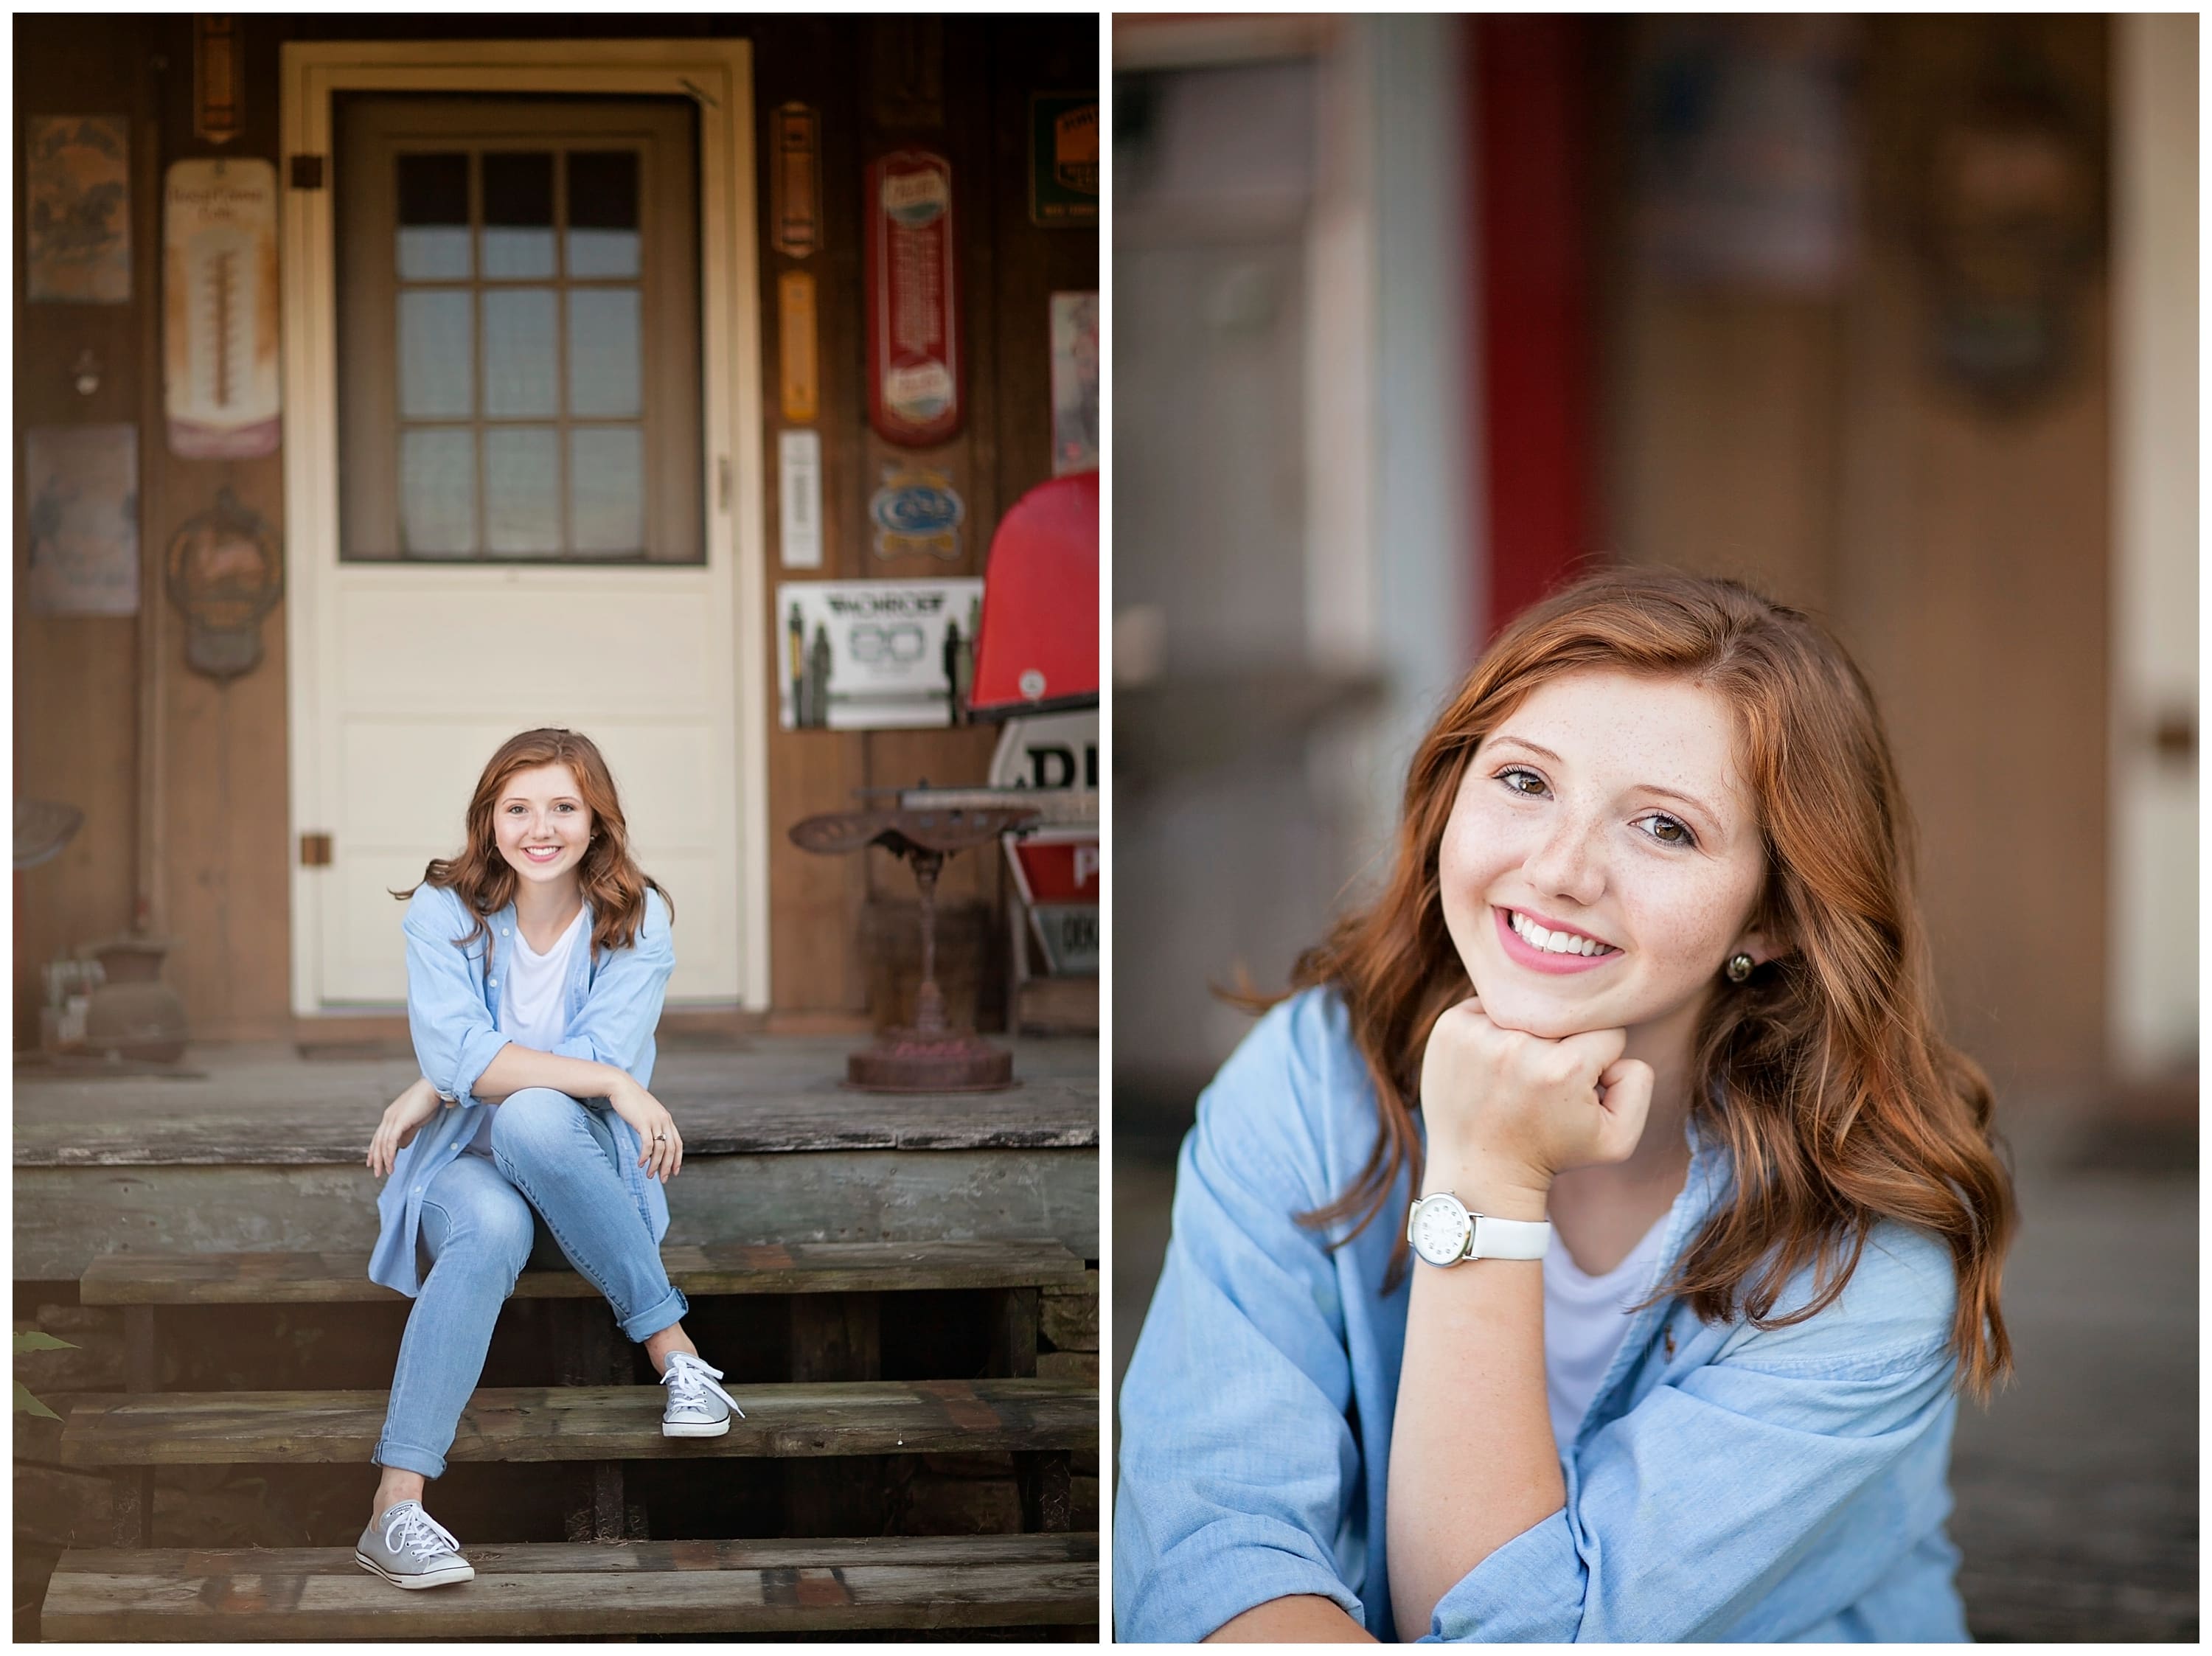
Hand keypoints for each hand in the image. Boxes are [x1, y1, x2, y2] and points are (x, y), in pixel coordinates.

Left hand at [367, 1077, 447, 1177]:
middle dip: (376, 1158)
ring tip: (386, 1171)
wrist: (435, 1088)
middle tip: (377, 1172)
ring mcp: (392, 1119)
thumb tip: (401, 1146)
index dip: (375, 1150)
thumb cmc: (429, 1102)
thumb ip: (407, 1133)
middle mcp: (388, 1117)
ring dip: (383, 1160)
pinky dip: (390, 1154)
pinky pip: (390, 1142)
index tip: (373, 1162)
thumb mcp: (416, 1121)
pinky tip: (391, 1163)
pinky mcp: (399, 1121)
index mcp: (391, 1115)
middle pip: (378, 1141)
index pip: (379, 1136)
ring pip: (383, 1144)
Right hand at [606, 1077, 682, 1181]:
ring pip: (660, 1149)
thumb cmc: (632, 1102)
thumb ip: (653, 1126)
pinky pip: (647, 1144)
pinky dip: (645, 1156)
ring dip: (655, 1165)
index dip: (677, 1159)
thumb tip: (654, 1142)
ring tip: (649, 1175)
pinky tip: (640, 1164)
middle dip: (667, 1167)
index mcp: (667, 1119)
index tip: (674, 1172)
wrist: (621, 1087)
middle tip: (662, 1180)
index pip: (678, 1143)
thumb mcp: (647, 1114)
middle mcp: (664, 1120)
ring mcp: (655, 1121)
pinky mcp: (643, 1122)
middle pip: (671, 1149)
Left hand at [1417, 996, 1654, 1208]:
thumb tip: (1618, 1049)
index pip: (1605, 1032)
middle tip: (1542, 1084)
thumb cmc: (1552, 1155)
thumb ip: (1638, 1083)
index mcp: (1563, 1069)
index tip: (1576, 1088)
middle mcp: (1517, 1046)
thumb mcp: (1617, 1139)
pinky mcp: (1450, 1028)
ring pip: (1526, 1009)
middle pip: (1564, 1017)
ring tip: (1514, 1075)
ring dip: (1526, 1033)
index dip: (1599, 1061)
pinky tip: (1490, 1064)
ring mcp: (1477, 1034)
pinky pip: (1487, 1007)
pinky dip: (1493, 1028)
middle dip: (1563, 1045)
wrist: (1480, 1172)